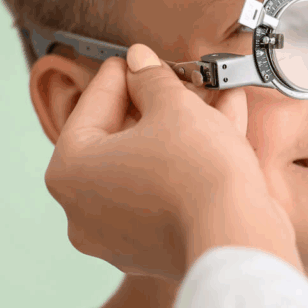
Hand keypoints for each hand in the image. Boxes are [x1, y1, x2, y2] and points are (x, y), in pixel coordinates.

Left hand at [44, 44, 301, 281]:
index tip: (140, 59)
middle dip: (156, 105)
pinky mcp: (156, 249)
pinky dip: (190, 164)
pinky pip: (167, 193)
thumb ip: (151, 79)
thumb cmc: (197, 173)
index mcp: (70, 171)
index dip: (123, 74)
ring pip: (148, 167)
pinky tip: (225, 127)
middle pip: (119, 139)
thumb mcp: (174, 106)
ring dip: (180, 131)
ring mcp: (119, 235)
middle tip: (178, 80)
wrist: (238, 237)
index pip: (93, 105)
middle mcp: (84, 210)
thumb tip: (140, 62)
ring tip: (214, 98)